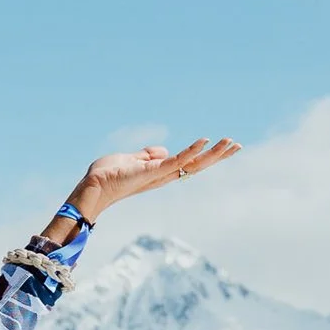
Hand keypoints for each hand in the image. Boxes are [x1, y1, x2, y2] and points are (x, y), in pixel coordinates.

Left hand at [69, 137, 240, 219]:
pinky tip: (205, 141)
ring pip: (192, 164)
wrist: (92, 188)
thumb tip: (161, 151)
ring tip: (231, 143)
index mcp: (160, 172)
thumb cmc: (106, 176)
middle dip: (217, 156)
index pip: (189, 163)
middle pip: (197, 165)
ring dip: (213, 154)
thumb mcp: (129, 160)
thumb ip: (145, 156)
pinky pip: (176, 161)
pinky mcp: (152, 172)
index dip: (205, 155)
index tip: (223, 146)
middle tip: (237, 146)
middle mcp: (163, 176)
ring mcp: (159, 174)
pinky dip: (190, 151)